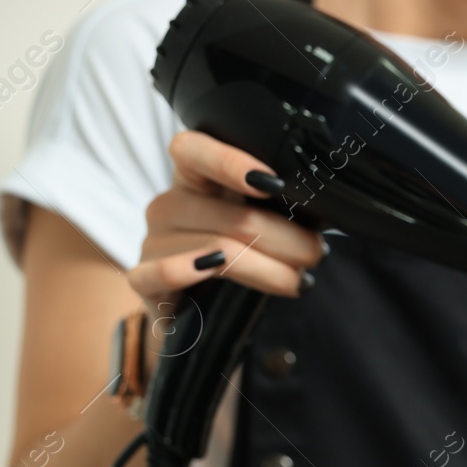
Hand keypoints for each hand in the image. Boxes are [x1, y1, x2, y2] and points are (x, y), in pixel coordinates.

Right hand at [127, 130, 328, 379]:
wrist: (199, 316)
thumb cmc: (236, 261)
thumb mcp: (257, 227)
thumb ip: (275, 210)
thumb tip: (323, 210)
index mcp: (194, 181)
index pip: (194, 151)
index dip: (230, 161)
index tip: (274, 183)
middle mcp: (169, 205)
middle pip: (230, 215)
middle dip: (286, 238)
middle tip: (316, 254)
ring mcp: (152, 242)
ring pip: (215, 248)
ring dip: (268, 268)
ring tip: (299, 281)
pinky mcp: (143, 280)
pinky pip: (161, 271)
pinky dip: (187, 268)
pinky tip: (212, 269)